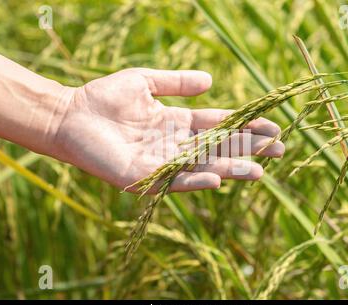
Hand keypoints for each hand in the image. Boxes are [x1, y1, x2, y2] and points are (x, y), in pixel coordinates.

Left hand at [52, 68, 284, 192]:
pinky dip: (194, 180)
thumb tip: (211, 80)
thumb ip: (176, 82)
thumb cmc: (103, 97)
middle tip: (280, 151)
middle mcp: (174, 145)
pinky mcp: (142, 176)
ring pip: (201, 166)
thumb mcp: (145, 81)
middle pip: (217, 148)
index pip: (218, 125)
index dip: (244, 125)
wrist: (68, 114)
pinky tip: (216, 177)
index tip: (272, 125)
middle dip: (247, 149)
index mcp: (177, 123)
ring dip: (229, 169)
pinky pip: (172, 180)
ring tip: (258, 171)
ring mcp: (160, 163)